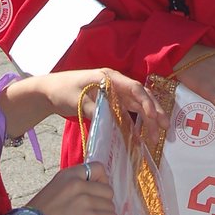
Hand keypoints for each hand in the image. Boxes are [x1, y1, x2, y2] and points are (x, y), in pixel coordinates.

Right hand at [29, 163, 116, 214]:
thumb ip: (74, 186)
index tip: (96, 195)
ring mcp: (86, 200)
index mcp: (69, 174)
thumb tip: (93, 194)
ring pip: (111, 206)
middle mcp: (79, 183)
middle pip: (108, 190)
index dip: (101, 183)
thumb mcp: (55, 189)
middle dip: (102, 204)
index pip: (99, 168)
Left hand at [44, 68, 168, 148]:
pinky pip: (127, 113)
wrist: (49, 91)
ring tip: (157, 136)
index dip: (146, 101)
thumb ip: (95, 110)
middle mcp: (115, 85)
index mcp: (109, 78)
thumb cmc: (63, 90)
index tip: (154, 116)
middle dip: (154, 111)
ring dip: (148, 120)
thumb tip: (108, 124)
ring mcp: (113, 94)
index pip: (134, 88)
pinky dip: (135, 124)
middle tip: (165, 127)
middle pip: (140, 96)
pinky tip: (141, 137)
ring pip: (136, 106)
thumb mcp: (78, 100)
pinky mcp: (109, 105)